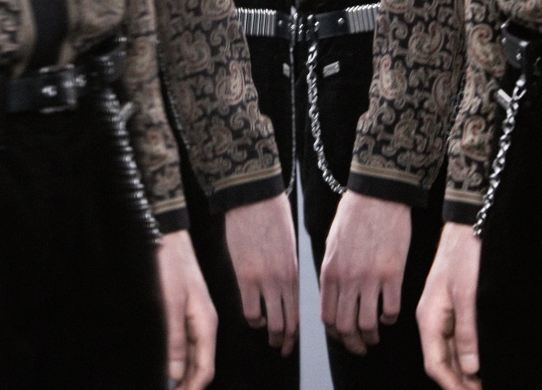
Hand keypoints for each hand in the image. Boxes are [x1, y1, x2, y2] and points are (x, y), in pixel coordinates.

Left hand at [156, 229, 216, 389]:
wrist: (168, 236)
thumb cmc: (170, 265)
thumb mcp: (170, 303)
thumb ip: (175, 340)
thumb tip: (176, 374)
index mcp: (206, 324)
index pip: (205, 370)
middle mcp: (205, 324)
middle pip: (202, 366)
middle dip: (188, 385)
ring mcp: (197, 318)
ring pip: (195, 357)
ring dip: (183, 375)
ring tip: (167, 386)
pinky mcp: (187, 312)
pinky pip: (188, 344)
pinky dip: (179, 359)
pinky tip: (168, 365)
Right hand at [224, 193, 298, 354]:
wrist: (254, 194)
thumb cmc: (271, 213)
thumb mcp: (287, 244)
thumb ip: (286, 269)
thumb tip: (284, 289)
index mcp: (294, 271)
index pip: (297, 314)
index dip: (294, 334)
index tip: (290, 344)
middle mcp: (282, 280)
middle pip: (285, 323)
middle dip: (283, 340)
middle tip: (280, 346)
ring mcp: (263, 279)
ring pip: (269, 322)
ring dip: (268, 332)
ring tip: (265, 333)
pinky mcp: (243, 274)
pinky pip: (249, 309)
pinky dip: (253, 318)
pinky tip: (253, 315)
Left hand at [320, 190, 410, 354]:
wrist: (377, 193)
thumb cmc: (354, 214)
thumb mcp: (333, 242)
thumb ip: (333, 271)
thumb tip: (334, 297)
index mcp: (330, 270)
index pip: (327, 316)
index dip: (335, 333)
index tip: (343, 337)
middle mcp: (347, 278)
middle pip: (346, 326)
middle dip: (353, 343)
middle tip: (361, 346)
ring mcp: (370, 277)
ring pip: (368, 325)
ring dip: (372, 336)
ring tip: (376, 334)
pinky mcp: (393, 274)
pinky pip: (391, 310)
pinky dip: (390, 319)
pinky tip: (389, 314)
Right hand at [416, 222, 481, 389]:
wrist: (465, 229)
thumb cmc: (463, 257)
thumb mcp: (467, 295)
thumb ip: (466, 333)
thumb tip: (468, 368)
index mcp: (429, 318)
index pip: (435, 364)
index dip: (452, 386)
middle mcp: (431, 320)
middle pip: (440, 363)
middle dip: (458, 383)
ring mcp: (441, 315)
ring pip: (448, 354)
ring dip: (463, 373)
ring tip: (482, 384)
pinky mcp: (451, 309)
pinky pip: (455, 341)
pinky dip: (466, 357)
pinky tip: (479, 365)